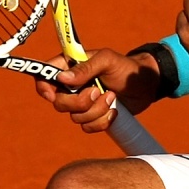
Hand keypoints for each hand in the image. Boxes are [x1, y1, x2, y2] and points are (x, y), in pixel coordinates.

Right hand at [33, 48, 159, 134]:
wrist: (145, 85)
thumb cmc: (125, 67)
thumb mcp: (106, 60)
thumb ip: (85, 68)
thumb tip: (62, 79)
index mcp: (69, 68)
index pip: (44, 77)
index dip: (44, 88)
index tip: (54, 94)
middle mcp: (71, 87)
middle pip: (58, 103)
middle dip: (79, 102)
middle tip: (97, 91)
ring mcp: (81, 104)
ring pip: (75, 117)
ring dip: (96, 110)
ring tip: (112, 96)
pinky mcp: (92, 118)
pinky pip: (88, 127)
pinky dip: (102, 121)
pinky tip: (114, 111)